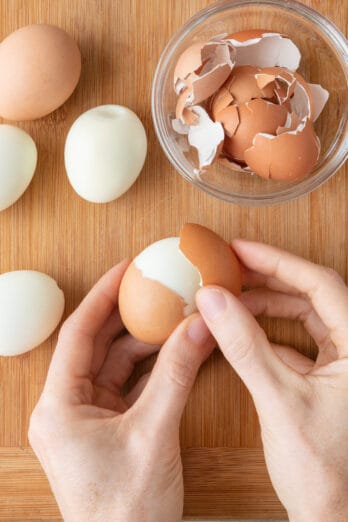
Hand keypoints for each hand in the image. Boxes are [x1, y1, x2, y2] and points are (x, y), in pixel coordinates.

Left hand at [29, 260, 214, 521]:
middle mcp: (66, 409)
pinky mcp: (107, 429)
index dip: (102, 296)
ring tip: (172, 317)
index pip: (77, 335)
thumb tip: (197, 328)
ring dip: (143, 343)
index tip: (125, 269)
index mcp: (59, 407)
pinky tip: (172, 351)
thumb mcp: (154, 433)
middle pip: (96, 346)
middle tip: (153, 287)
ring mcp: (87, 420)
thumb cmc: (126, 512)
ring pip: (114, 366)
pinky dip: (149, 368)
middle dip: (127, 316)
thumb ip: (177, 375)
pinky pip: (127, 386)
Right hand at [196, 240, 347, 521]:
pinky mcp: (327, 375)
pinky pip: (296, 338)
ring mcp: (343, 361)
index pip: (320, 284)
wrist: (332, 515)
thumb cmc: (323, 470)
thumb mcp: (278, 399)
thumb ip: (244, 346)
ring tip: (231, 295)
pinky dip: (267, 330)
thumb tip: (214, 302)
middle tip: (230, 267)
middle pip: (311, 294)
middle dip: (268, 278)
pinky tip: (242, 328)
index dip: (278, 261)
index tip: (241, 250)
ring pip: (304, 314)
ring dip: (266, 303)